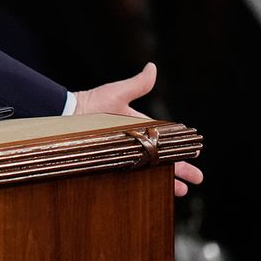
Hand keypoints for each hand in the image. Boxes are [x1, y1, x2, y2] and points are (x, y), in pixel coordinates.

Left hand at [73, 62, 202, 196]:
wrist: (63, 116)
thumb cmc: (88, 103)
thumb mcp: (115, 93)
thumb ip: (136, 84)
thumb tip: (152, 67)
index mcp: (136, 126)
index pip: (163, 140)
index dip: (178, 149)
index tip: (195, 155)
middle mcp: (131, 142)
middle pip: (161, 158)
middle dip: (180, 168)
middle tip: (196, 179)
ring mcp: (121, 154)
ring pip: (149, 170)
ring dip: (166, 180)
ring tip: (181, 191)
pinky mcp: (110, 164)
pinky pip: (130, 177)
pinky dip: (142, 185)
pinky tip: (154, 193)